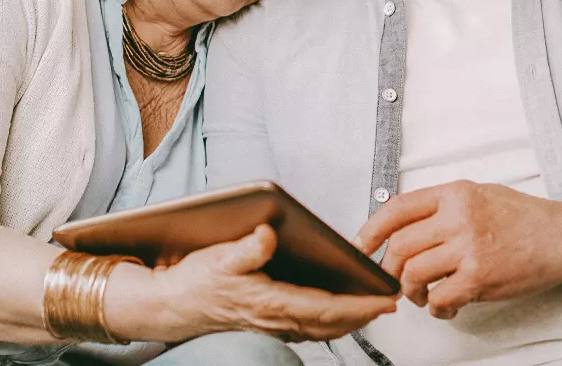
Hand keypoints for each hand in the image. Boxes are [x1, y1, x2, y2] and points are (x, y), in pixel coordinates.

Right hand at [107, 224, 396, 342]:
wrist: (169, 306)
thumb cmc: (194, 280)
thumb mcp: (218, 256)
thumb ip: (247, 247)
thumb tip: (270, 233)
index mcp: (270, 302)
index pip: (327, 307)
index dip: (361, 305)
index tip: (386, 298)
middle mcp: (276, 319)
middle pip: (332, 323)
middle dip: (364, 314)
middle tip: (391, 300)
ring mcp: (271, 325)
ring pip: (322, 328)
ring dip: (349, 319)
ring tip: (370, 304)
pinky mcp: (265, 323)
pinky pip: (307, 328)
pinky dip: (328, 321)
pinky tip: (333, 310)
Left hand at [354, 181, 561, 319]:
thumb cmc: (521, 217)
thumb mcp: (477, 194)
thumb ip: (440, 206)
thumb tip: (400, 223)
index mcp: (452, 194)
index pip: (397, 208)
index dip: (371, 229)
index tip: (360, 245)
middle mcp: (457, 218)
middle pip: (399, 245)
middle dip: (389, 267)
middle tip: (394, 278)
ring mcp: (469, 249)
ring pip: (414, 273)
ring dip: (410, 291)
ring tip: (421, 295)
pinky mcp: (481, 278)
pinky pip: (441, 298)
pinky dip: (436, 307)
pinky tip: (445, 306)